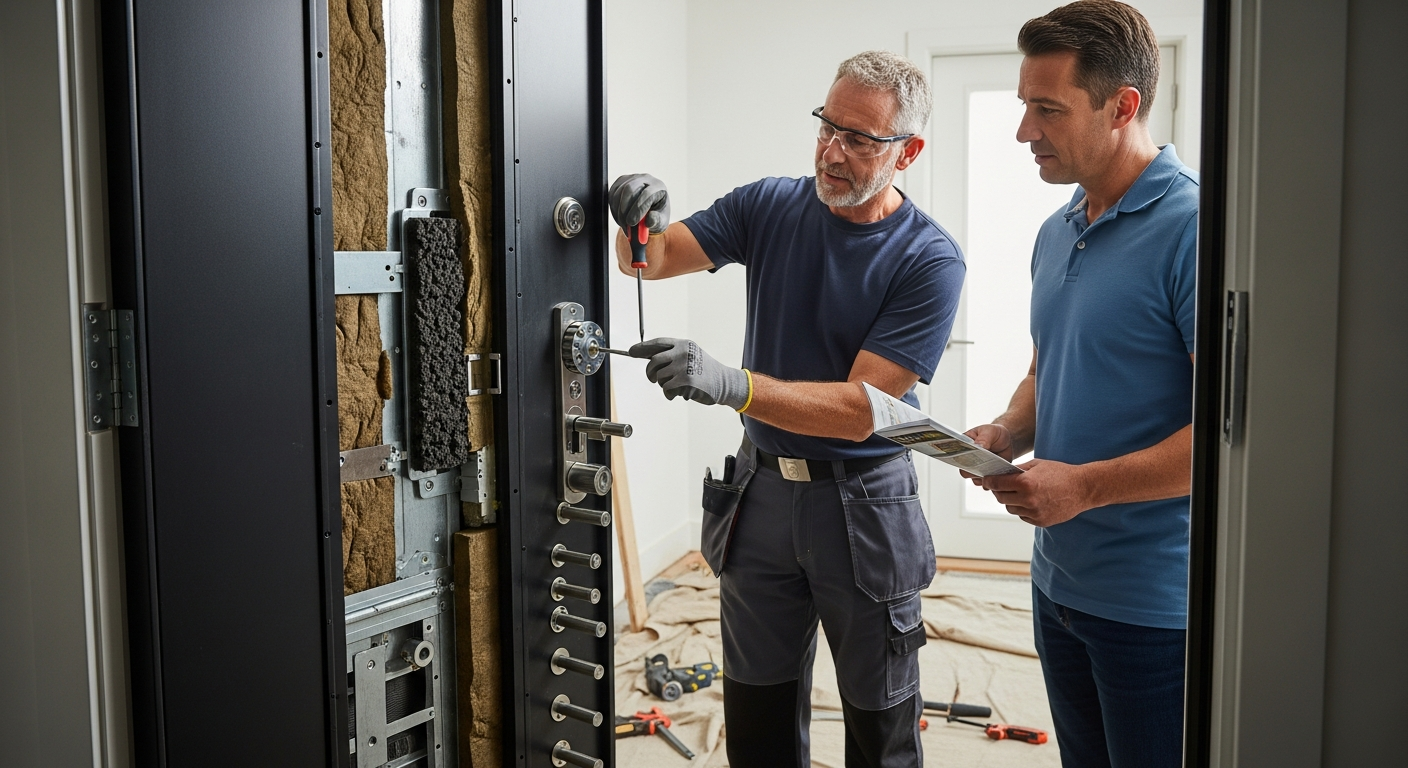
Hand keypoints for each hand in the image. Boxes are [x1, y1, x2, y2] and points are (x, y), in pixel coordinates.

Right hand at [608, 173, 669, 233]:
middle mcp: (645, 179)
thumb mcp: (661, 222)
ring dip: (618, 211)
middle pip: (630, 188)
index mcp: (658, 187)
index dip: (638, 209)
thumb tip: (650, 220)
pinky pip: (612, 194)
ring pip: (619, 192)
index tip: (632, 223)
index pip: (647, 194)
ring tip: (623, 224)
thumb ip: (657, 221)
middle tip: (625, 224)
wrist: (649, 211)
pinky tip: (619, 218)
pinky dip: (613, 208)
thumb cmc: (656, 216)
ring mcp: (632, 178)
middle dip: (625, 208)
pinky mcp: (621, 182)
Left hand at [629, 337, 748, 409]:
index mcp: (683, 344)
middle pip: (653, 362)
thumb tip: (648, 358)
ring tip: (675, 386)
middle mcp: (683, 352)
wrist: (724, 382)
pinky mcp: (685, 380)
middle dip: (650, 373)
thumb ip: (673, 355)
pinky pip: (666, 389)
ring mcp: (684, 366)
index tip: (631, 352)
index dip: (642, 348)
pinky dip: (669, 394)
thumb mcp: (691, 356)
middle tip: (653, 379)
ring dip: (663, 385)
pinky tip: (678, 393)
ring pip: (659, 377)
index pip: (658, 343)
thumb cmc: (705, 371)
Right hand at [958, 423, 1012, 481]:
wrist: (1007, 441)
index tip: (970, 458)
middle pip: (964, 471)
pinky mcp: (987, 475)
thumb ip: (984, 438)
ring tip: (994, 467)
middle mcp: (968, 460)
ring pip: (975, 479)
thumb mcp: (990, 431)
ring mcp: (977, 469)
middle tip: (984, 464)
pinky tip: (998, 471)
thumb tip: (979, 445)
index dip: (960, 458)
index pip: (956, 455)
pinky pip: (986, 483)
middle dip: (974, 470)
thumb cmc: (995, 433)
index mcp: (963, 446)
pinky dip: (993, 480)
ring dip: (984, 476)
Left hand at [973, 459, 1093, 527]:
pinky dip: (1023, 509)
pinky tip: (1031, 501)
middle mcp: (1028, 499)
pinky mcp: (1040, 521)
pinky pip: (1023, 516)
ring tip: (1019, 493)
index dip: (989, 481)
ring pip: (1010, 508)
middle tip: (1001, 485)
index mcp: (1026, 483)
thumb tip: (1000, 473)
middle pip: (1001, 498)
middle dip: (998, 491)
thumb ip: (1017, 470)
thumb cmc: (1061, 473)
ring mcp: (1034, 512)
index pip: (996, 484)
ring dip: (1011, 501)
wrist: (1083, 488)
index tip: (987, 479)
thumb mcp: (1037, 464)